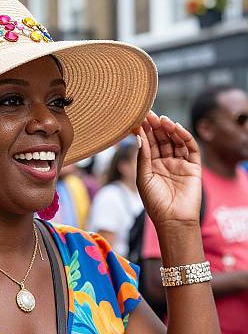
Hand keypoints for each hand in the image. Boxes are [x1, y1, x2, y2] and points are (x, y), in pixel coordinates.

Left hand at [135, 112, 201, 228]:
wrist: (173, 219)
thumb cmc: (154, 202)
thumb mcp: (143, 178)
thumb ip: (143, 157)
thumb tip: (139, 135)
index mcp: (151, 165)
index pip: (148, 144)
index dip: (144, 132)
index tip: (139, 119)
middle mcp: (165, 162)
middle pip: (161, 140)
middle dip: (156, 127)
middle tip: (149, 114)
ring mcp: (180, 163)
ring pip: (175, 141)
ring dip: (169, 129)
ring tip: (161, 119)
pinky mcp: (193, 167)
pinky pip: (190, 148)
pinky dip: (184, 137)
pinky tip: (175, 128)